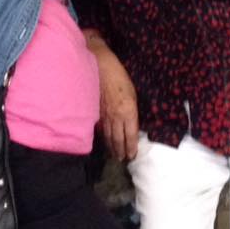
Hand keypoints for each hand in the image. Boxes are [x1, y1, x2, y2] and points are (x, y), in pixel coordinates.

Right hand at [85, 33, 139, 160]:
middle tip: (122, 160)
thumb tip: (131, 123)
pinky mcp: (96, 112)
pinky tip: (104, 142)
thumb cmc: (120, 77)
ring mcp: (105, 115)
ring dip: (112, 148)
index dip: (131, 147)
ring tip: (114, 156)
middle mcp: (117, 117)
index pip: (131, 135)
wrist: (101, 67)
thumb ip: (132, 111)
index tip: (132, 156)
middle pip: (119, 139)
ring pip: (108, 136)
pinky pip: (100, 128)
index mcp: (128, 111)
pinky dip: (103, 137)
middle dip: (121, 151)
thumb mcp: (133, 94)